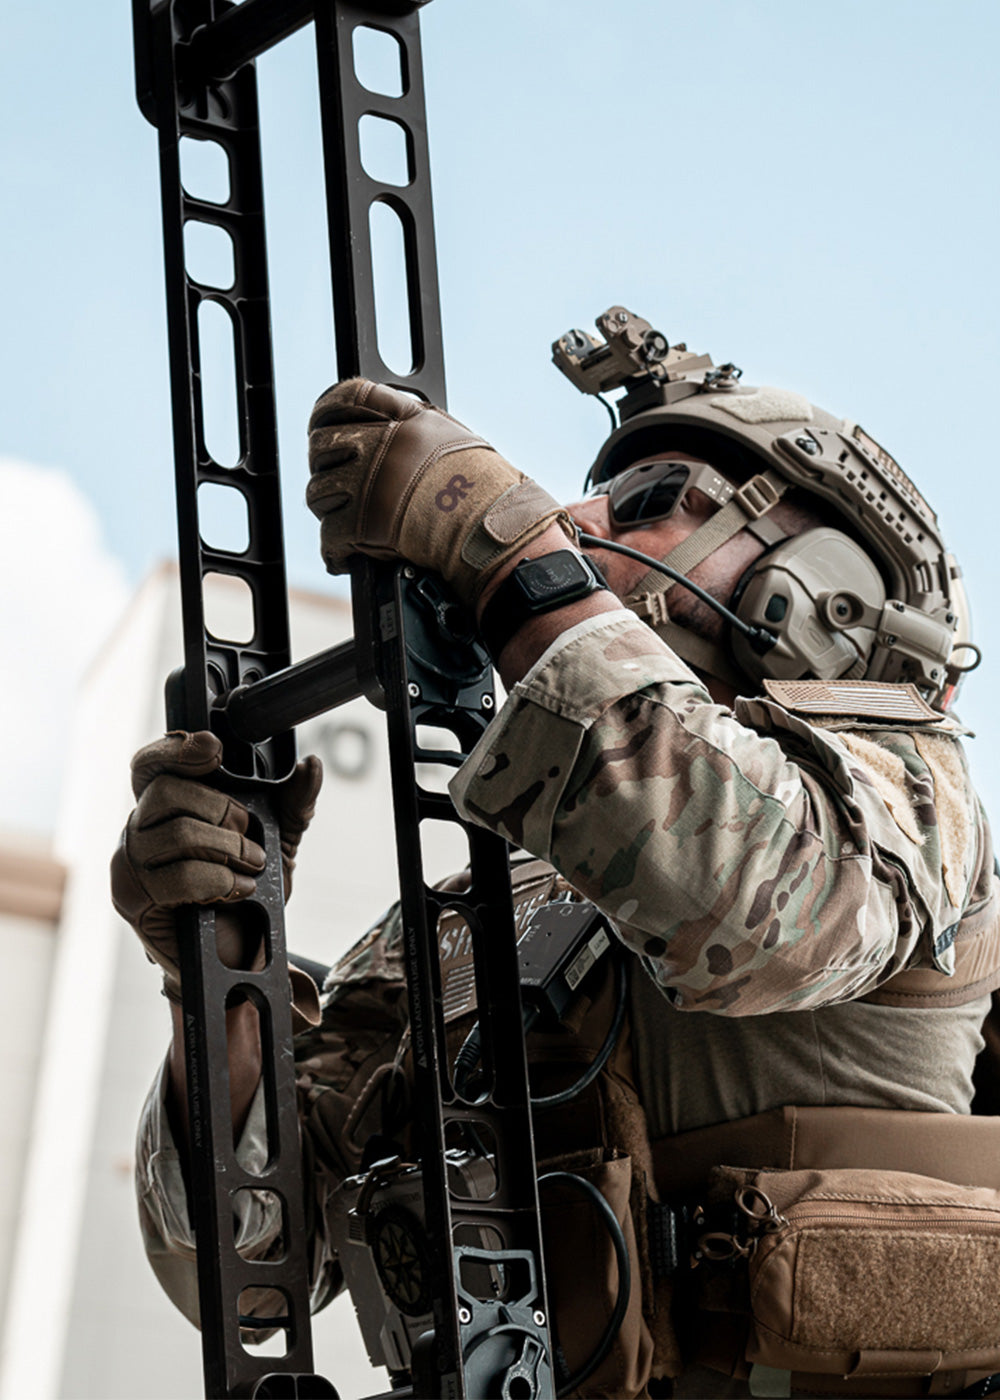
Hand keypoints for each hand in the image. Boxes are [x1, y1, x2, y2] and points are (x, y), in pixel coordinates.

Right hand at [110, 731, 321, 996]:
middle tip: (248, 836)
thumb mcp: (281, 841)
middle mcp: (141, 827)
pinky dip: (216, 881)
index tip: (215, 751)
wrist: (243, 954)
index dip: (177, 749)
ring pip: (177, 832)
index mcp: (169, 804)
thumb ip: (295, 802)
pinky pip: (174, 876)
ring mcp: (131, 862)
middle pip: (167, 790)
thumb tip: (310, 767)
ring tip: (250, 868)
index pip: (153, 762)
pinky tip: (234, 890)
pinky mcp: (132, 899)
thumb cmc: (251, 893)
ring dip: (227, 850)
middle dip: (222, 810)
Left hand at [306, 378, 573, 604]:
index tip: (322, 422)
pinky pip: (329, 536)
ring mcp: (370, 484)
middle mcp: (385, 445)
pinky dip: (334, 550)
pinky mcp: (362, 524)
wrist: (494, 533)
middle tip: (335, 480)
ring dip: (328, 508)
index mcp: (407, 420)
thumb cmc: (487, 492)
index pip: (350, 397)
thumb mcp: (454, 439)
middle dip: (323, 463)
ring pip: (318, 491)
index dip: (327, 410)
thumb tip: (390, 427)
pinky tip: (344, 554)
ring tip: (345, 520)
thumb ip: (415, 427)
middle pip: (323, 444)